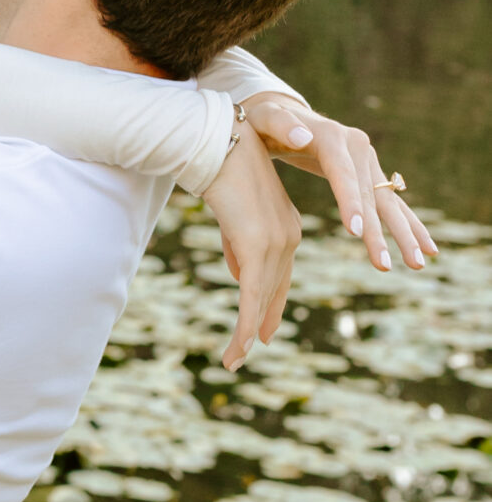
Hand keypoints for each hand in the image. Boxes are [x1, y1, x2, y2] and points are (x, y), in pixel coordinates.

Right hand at [200, 121, 302, 370]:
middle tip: (247, 351)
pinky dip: (246, 323)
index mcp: (285, 225)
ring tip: (235, 358)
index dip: (270, 304)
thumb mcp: (230, 212)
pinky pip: (252, 293)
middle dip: (260, 321)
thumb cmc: (218, 168)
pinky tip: (241, 346)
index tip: (262, 330)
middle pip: (273, 289)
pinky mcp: (257, 245)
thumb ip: (238, 243)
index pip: (280, 274)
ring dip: (246, 332)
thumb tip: (238, 273)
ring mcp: (276, 241)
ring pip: (262, 297)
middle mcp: (288, 235)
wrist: (214, 142)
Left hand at [238, 92, 436, 275]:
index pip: (343, 173)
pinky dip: (409, 225)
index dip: (349, 201)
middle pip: (371, 193)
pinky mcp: (370, 173)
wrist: (282, 116)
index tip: (354, 231)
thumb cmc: (265, 122)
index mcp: (332, 137)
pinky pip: (391, 203)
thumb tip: (302, 137)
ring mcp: (368, 160)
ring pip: (387, 202)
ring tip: (417, 264)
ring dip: (404, 234)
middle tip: (385, 264)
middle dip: (380, 231)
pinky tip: (427, 249)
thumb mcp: (264, 118)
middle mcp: (357, 146)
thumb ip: (280, 124)